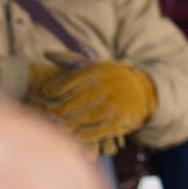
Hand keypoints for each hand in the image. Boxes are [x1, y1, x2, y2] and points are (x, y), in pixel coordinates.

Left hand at [27, 59, 157, 154]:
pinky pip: (97, 130)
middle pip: (74, 101)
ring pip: (83, 117)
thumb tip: (46, 54)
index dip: (54, 89)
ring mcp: (114, 103)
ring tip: (57, 125)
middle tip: (48, 114)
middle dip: (57, 110)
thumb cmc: (110, 77)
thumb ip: (69, 59)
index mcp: (98, 70)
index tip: (44, 94)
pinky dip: (83, 134)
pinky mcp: (120, 120)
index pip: (70, 80)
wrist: (143, 90)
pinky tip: (74, 135)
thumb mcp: (94, 65)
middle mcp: (106, 85)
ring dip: (67, 124)